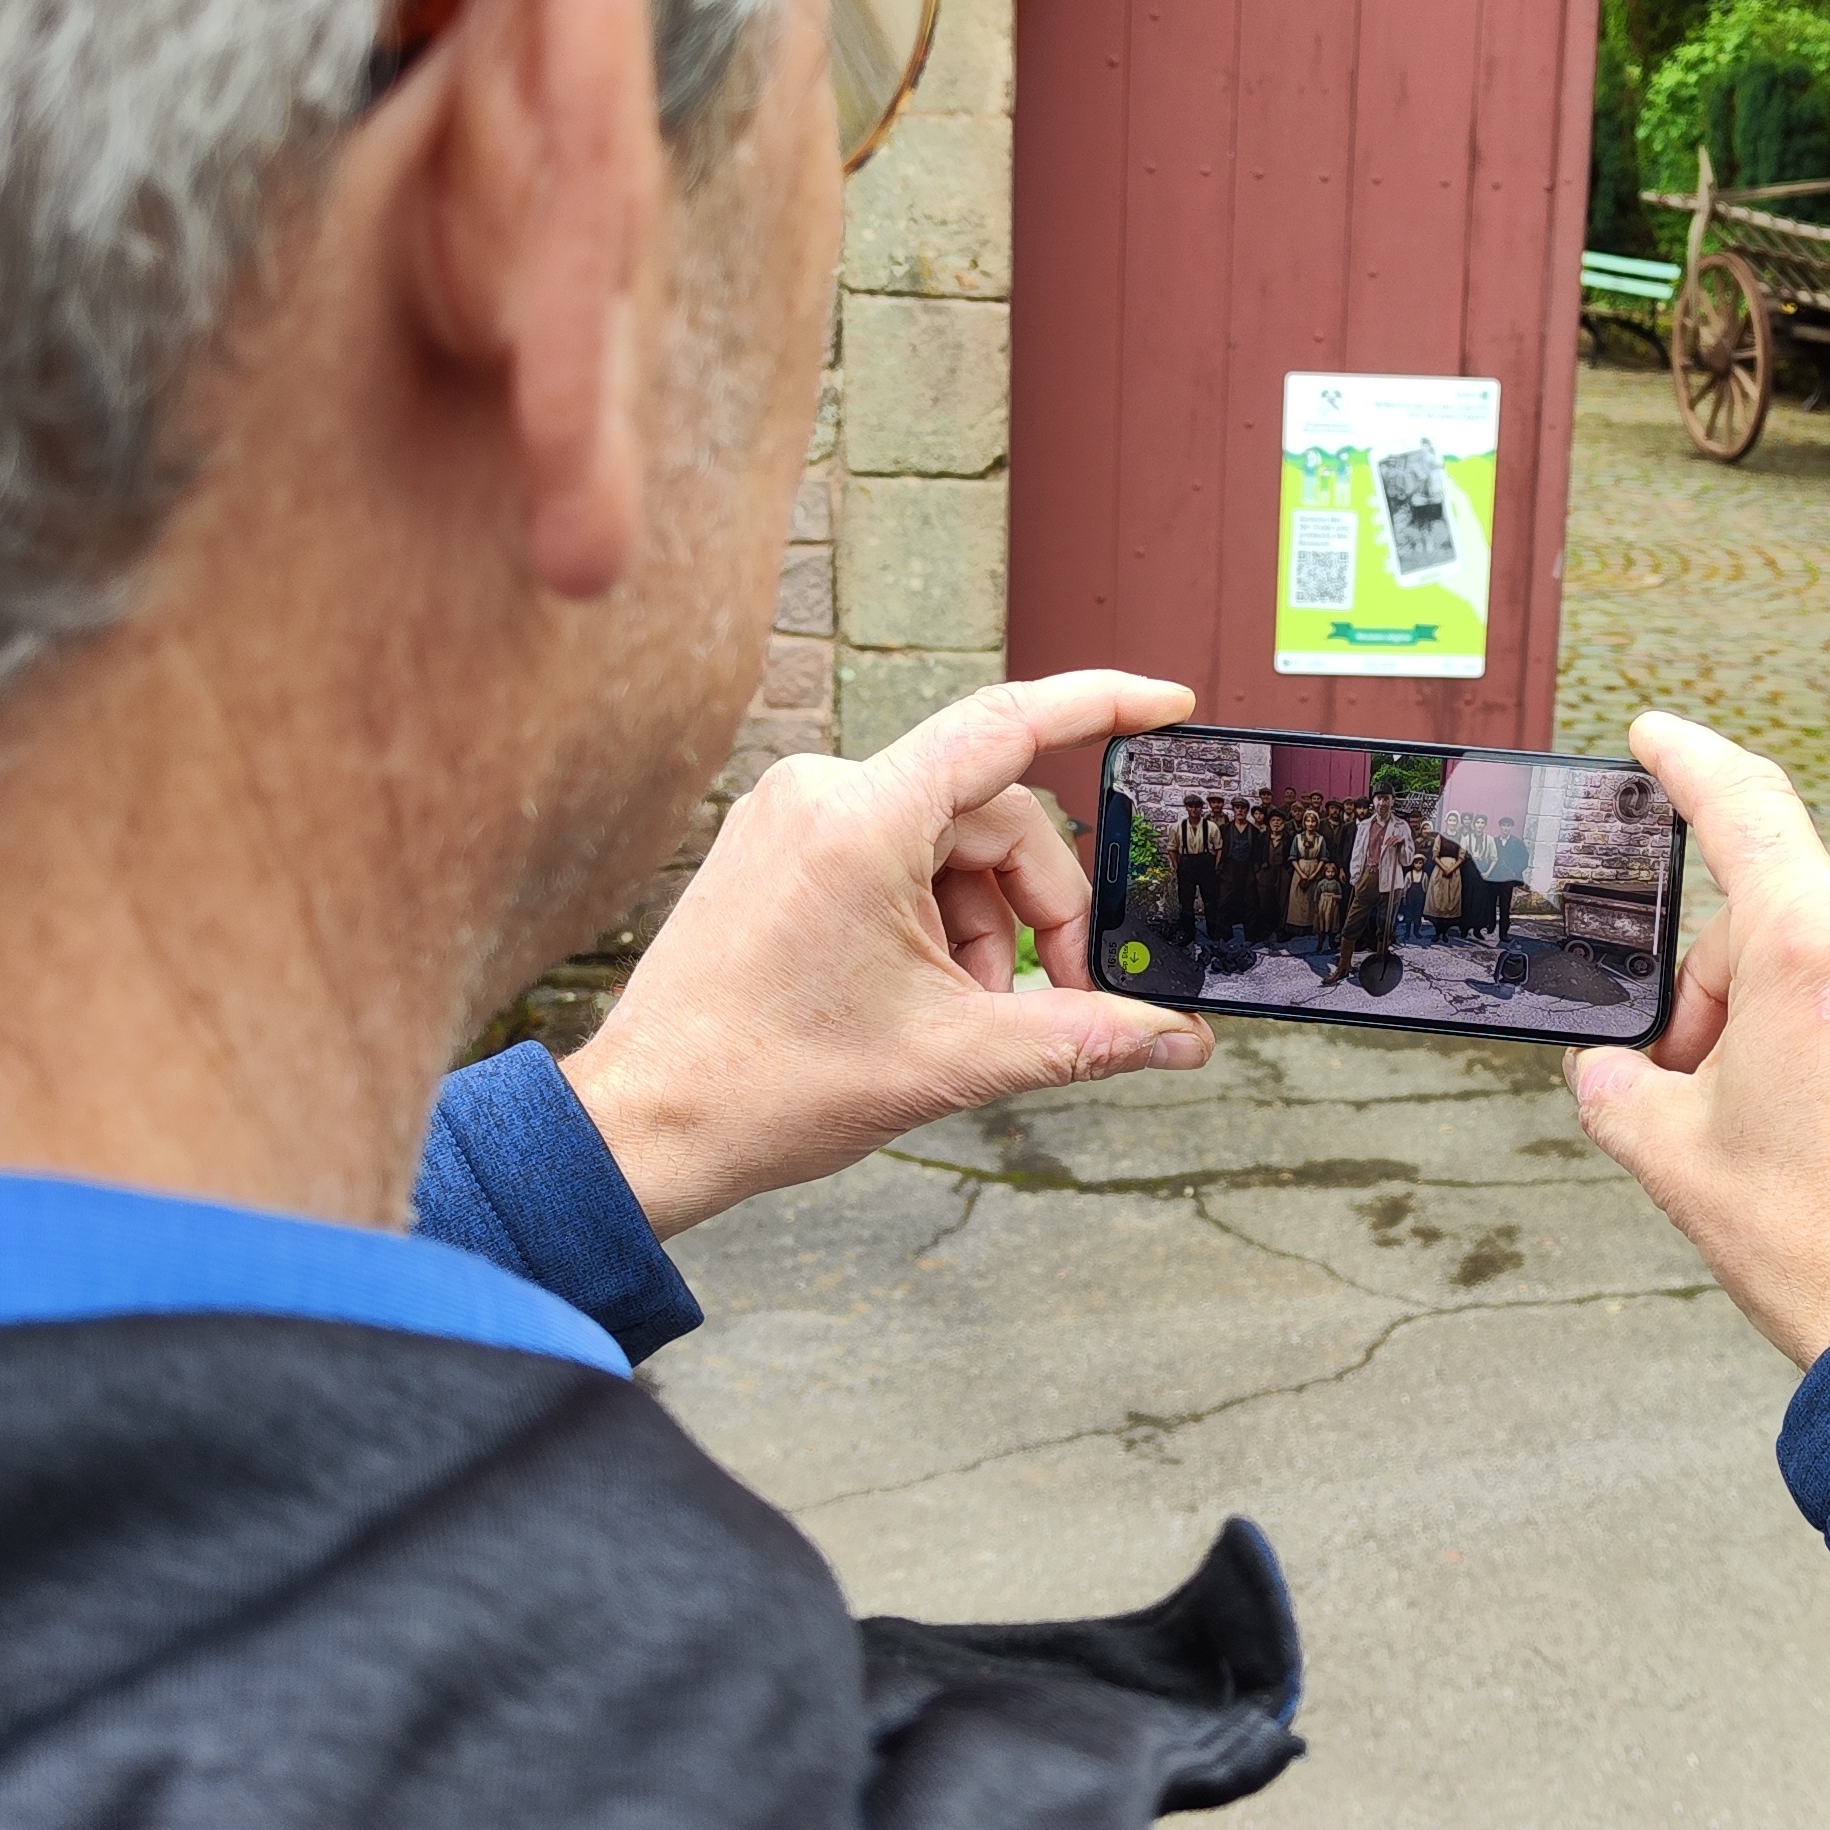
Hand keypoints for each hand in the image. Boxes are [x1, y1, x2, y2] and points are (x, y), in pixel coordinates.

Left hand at [562, 671, 1214, 1235]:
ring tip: (967, 1015)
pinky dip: (933, 917)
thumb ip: (1082, 1037)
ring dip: (983, 924)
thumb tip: (1181, 1040)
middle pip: (991, 814)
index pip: (1008, 725)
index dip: (1103, 706)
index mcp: (862, 818)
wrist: (648, 1124)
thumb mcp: (952, 1058)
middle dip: (1038, 906)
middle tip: (1059, 996)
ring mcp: (795, 813)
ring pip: (947, 842)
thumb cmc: (769, 1087)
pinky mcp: (780, 844)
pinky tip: (924, 994)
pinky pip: (895, 855)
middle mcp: (823, 790)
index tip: (1171, 704)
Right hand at [1565, 712, 1829, 1365]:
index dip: (1687, 760)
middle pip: (1790, 925)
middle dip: (1738, 996)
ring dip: (1824, 1028)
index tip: (1659, 736)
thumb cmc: (1820, 1245)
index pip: (1741, 804)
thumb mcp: (1672, 1161)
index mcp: (1812, 942)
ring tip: (1813, 1140)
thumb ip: (1618, 1089)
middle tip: (1716, 1100)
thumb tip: (1612, 1075)